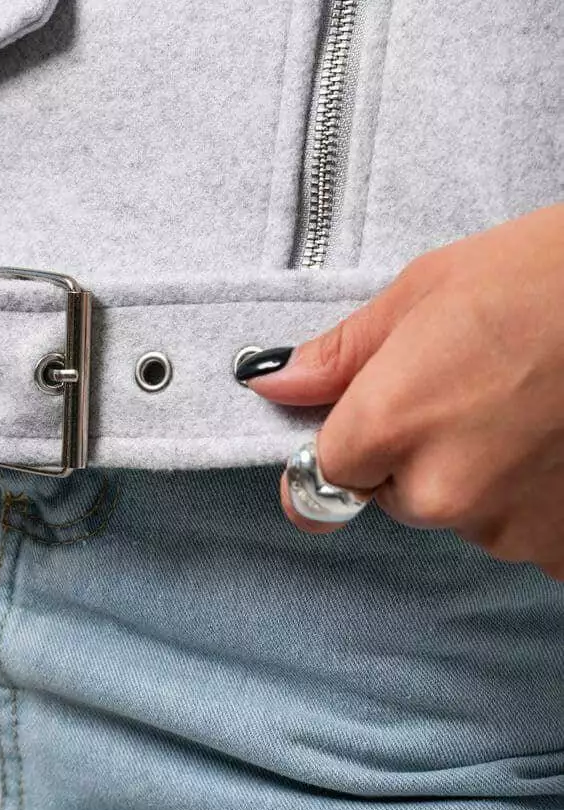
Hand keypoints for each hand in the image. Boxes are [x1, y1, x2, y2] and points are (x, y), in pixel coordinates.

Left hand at [244, 203, 563, 580]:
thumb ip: (342, 356)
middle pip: (398, 496)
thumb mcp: (425, 292)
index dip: (355, 439)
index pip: (327, 473)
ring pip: (466, 514)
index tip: (383, 417)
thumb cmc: (544, 276)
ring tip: (533, 411)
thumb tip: (273, 385)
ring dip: (486, 478)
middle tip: (480, 392)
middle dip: (421, 456)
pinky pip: (527, 533)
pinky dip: (539, 499)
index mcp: (388, 427)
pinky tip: (560, 444)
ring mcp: (512, 529)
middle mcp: (443, 493)